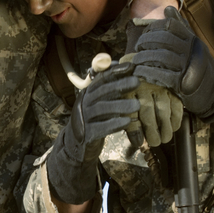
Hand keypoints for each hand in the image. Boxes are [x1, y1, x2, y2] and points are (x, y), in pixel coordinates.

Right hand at [46, 62, 138, 204]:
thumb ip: (109, 89)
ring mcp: (83, 119)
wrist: (77, 146)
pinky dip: (114, 124)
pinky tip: (128, 122)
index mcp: (87, 93)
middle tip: (137, 82)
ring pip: (101, 109)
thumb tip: (120, 66)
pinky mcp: (86, 134)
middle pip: (101, 91)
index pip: (101, 79)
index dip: (115, 72)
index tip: (131, 67)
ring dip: (120, 105)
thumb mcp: (99, 103)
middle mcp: (83, 103)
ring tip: (137, 105)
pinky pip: (100, 128)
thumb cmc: (94, 121)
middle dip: (119, 85)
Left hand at [123, 78, 182, 147]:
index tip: (138, 142)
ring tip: (165, 138)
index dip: (134, 129)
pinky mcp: (171, 88)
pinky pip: (175, 105)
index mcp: (126, 90)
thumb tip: (137, 140)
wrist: (146, 69)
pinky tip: (173, 128)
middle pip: (147, 110)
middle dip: (151, 130)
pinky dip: (176, 118)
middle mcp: (142, 86)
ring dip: (165, 127)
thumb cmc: (133, 91)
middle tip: (155, 142)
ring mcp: (158, 86)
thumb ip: (128, 117)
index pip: (129, 111)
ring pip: (162, 108)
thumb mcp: (124, 100)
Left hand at [126, 7, 213, 118]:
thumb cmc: (199, 67)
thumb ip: (180, 28)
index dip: (154, 27)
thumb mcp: (193, 45)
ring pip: (161, 57)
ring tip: (136, 61)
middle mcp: (192, 50)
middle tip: (137, 47)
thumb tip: (167, 8)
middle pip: (164, 40)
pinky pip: (162, 75)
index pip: (171, 25)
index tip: (144, 33)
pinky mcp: (184, 84)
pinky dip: (148, 73)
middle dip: (146, 41)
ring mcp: (189, 67)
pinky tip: (140, 73)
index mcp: (193, 40)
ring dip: (144, 58)